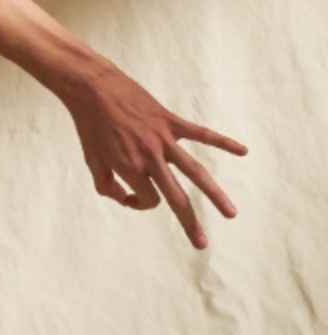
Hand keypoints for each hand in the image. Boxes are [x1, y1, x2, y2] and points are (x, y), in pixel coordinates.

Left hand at [59, 66, 247, 248]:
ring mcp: (163, 140)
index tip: (131, 195)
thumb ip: (106, 185)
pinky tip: (244, 151)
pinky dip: (224, 142)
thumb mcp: (91, 161)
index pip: (148, 200)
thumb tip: (125, 199)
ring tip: (230, 214)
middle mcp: (149, 158)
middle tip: (202, 244)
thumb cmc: (90, 128)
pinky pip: (203, 134)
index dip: (140, 203)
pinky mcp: (171, 122)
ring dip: (215, 195)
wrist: (94, 90)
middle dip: (189, 223)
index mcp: (129, 169)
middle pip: (176, 198)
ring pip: (196, 173)